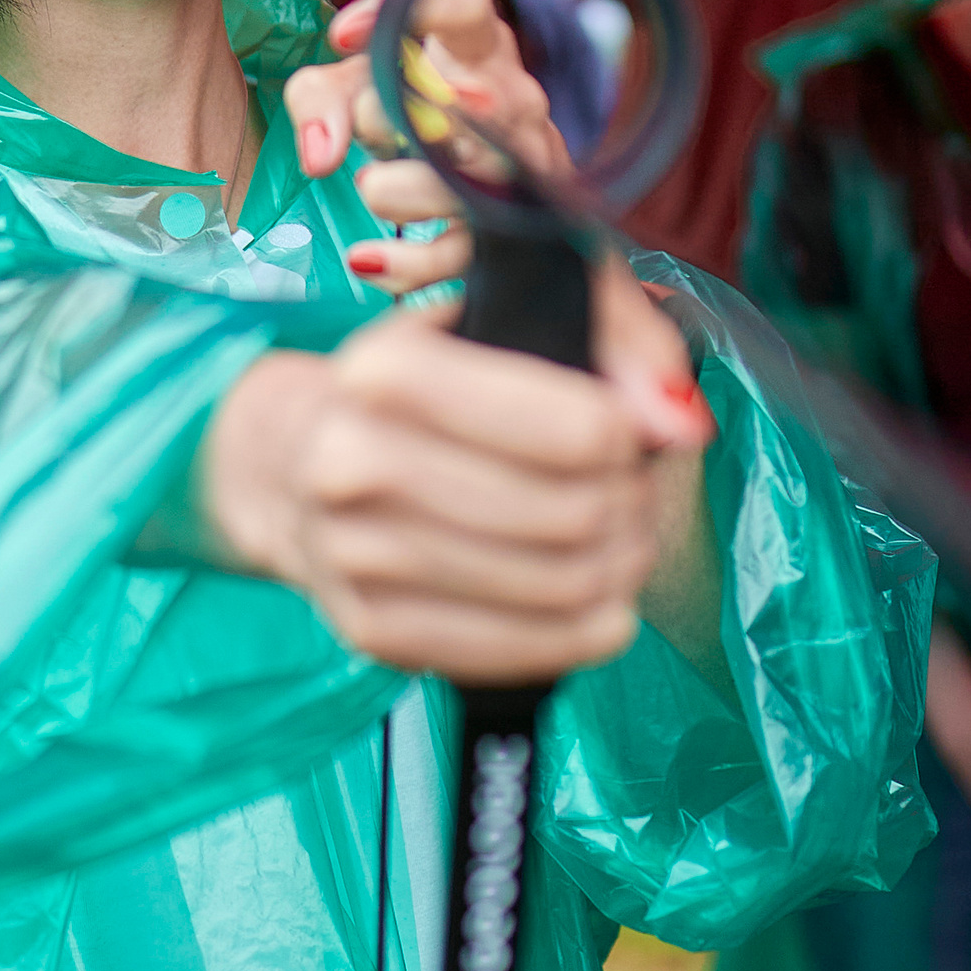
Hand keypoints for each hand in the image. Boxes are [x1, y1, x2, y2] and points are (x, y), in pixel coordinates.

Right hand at [200, 267, 711, 685]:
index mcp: (385, 370)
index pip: (577, 429)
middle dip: (629, 506)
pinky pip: (523, 651)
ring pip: (558, 585)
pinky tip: (598, 601)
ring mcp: (355, 555)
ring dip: (618, 567)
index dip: (629, 438)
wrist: (291, 463)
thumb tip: (679, 422)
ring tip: (620, 540)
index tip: (628, 432)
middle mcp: (352, 462)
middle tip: (630, 491)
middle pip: (574, 513)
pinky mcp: (372, 630)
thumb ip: (617, 342)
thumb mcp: (502, 319)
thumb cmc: (423, 389)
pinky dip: (585, 631)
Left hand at [285, 0, 571, 300]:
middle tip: (366, 125)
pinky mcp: (512, 233)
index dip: (409, 12)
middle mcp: (513, 101)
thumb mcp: (350, 89)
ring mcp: (524, 168)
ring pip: (479, 181)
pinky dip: (410, 263)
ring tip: (370, 186)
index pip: (465, 4)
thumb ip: (319, 101)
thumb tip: (320, 157)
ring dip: (408, 189)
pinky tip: (364, 259)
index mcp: (477, 46)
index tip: (340, 37)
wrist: (456, 181)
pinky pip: (466, 254)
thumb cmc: (401, 114)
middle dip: (402, 116)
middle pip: (475, 102)